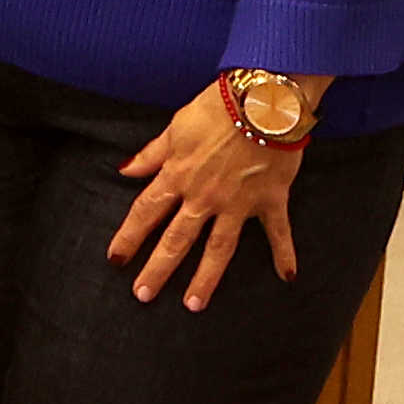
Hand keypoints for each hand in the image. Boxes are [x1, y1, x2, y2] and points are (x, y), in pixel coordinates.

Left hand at [108, 79, 309, 310]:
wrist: (263, 99)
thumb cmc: (218, 107)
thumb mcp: (176, 126)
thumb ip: (152, 154)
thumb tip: (125, 171)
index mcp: (178, 175)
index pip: (145, 212)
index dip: (129, 236)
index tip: (116, 259)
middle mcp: (204, 196)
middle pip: (176, 240)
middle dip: (158, 269)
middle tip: (143, 295)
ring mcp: (238, 203)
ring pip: (218, 249)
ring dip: (205, 279)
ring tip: (193, 305)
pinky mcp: (270, 200)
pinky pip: (278, 232)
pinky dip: (285, 254)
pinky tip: (287, 277)